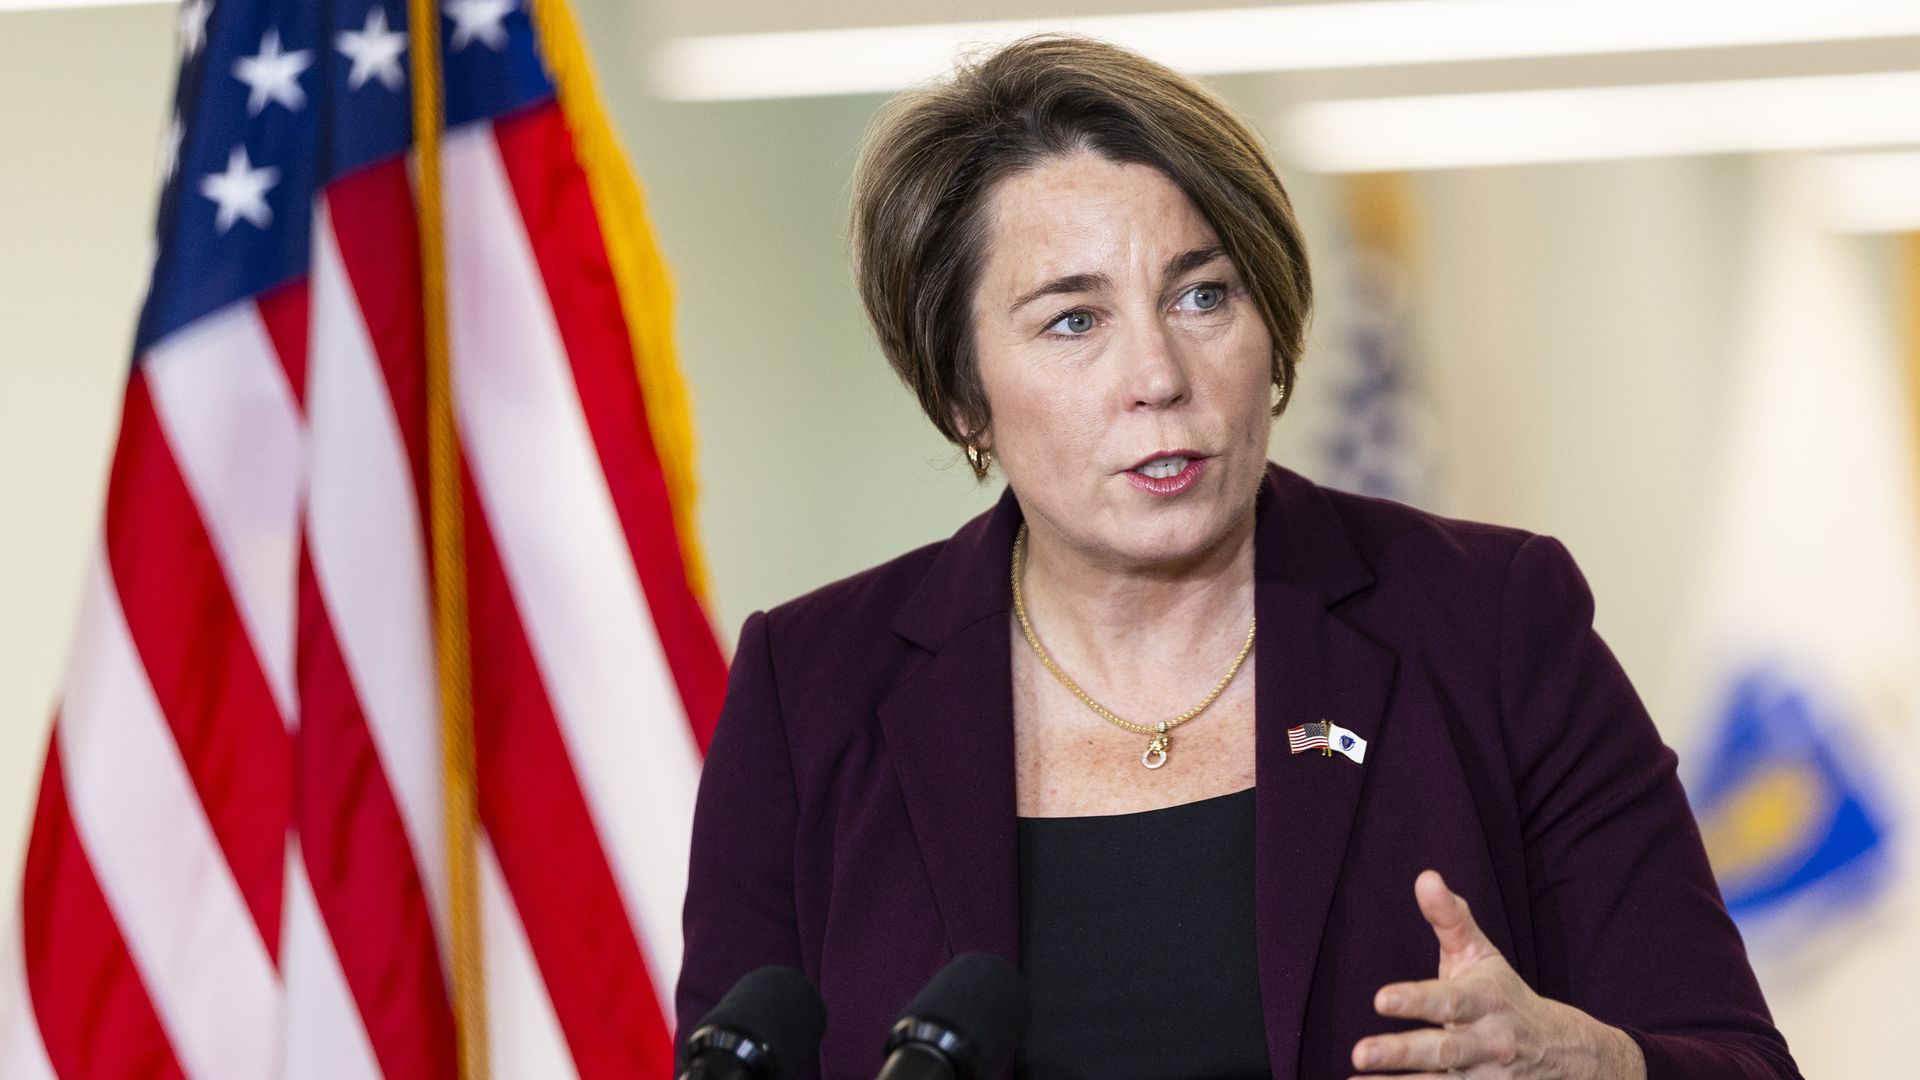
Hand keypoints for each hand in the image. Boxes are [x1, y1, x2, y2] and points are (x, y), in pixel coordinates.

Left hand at [1350, 870, 1645, 1078]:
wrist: (1563, 1053)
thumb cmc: (1504, 996)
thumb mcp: (1482, 955)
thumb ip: (1450, 918)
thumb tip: (1425, 876)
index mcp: (1486, 1001)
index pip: (1449, 1000)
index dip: (1417, 999)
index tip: (1382, 999)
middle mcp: (1488, 1043)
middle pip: (1443, 1050)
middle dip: (1401, 1053)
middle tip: (1360, 1052)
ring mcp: (1485, 1078)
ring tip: (1357, 1078)